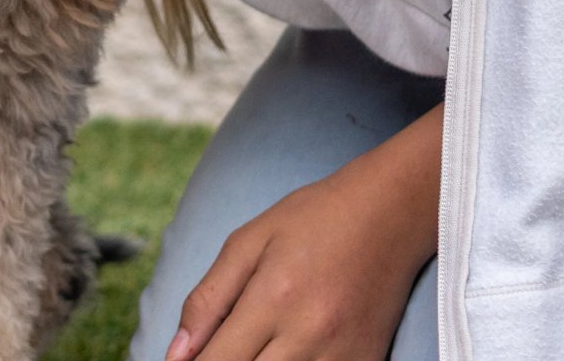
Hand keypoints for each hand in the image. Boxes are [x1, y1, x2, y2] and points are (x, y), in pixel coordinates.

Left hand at [166, 104, 441, 359]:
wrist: (387, 217)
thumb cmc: (311, 221)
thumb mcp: (247, 243)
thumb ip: (208, 300)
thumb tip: (176, 353)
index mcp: (273, 299)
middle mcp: (309, 336)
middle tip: (220, 350)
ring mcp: (342, 357)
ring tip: (249, 345)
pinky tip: (280, 352)